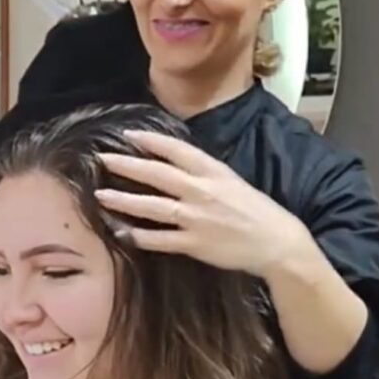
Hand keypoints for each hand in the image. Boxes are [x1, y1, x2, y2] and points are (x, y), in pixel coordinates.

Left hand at [96, 130, 308, 277]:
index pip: (177, 151)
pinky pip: (161, 239)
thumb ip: (205, 174)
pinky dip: (140, 236)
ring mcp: (197, 218)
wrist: (278, 243)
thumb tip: (176, 166)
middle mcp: (202, 191)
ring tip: (100, 195)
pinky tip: (121, 232)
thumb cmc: (257, 211)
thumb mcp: (233, 182)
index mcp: (214, 172)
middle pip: (158, 175)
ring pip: (153, 207)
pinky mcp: (195, 244)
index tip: (128, 135)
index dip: (151, 141)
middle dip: (127, 165)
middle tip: (102, 158)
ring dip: (125, 200)